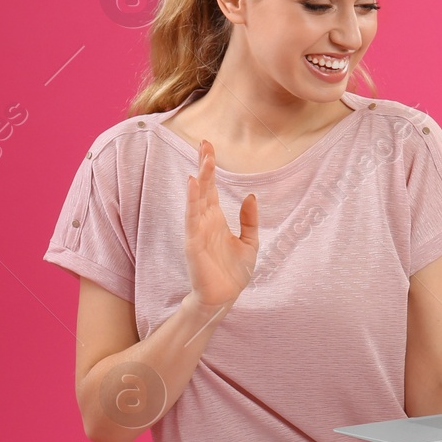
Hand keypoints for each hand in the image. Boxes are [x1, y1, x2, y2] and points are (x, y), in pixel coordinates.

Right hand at [184, 139, 258, 308]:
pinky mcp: (193, 243)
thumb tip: (250, 196)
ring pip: (197, 200)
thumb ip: (250, 220)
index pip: (211, 188)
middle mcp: (205, 221)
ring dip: (200, 180)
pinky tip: (193, 186)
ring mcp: (197, 231)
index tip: (208, 147)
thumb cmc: (233, 273)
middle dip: (204, 166)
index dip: (210, 167)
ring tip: (203, 161)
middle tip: (204, 143)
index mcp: (216, 219)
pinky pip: (191, 219)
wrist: (224, 298)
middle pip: (203, 187)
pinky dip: (192, 202)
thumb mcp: (250, 243)